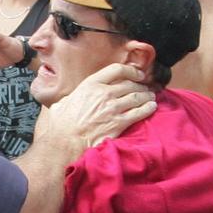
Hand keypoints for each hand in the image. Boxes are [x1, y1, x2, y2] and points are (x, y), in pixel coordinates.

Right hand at [38, 64, 154, 160]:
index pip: (116, 70)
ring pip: (137, 97)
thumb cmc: (61, 125)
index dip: (130, 70)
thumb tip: (73, 99)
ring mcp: (113, 108)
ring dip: (146, 96)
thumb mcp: (63, 102)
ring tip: (150, 97)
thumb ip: (74, 97)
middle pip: (130, 84)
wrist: (64, 142)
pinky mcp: (119, 123)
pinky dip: (148, 109)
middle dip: (140, 85)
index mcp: (90, 84)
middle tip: (145, 88)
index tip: (137, 74)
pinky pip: (139, 113)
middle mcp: (104, 93)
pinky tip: (152, 108)